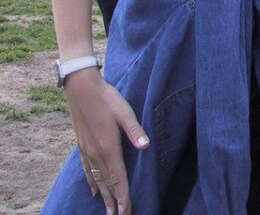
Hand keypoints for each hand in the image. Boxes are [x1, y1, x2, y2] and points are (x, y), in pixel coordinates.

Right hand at [65, 68, 148, 214]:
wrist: (81, 88)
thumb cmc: (106, 98)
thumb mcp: (124, 111)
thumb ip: (135, 130)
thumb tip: (146, 147)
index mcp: (108, 147)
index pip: (117, 178)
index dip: (122, 196)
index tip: (126, 211)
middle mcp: (96, 154)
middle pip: (106, 184)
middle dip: (114, 202)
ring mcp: (87, 151)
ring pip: (96, 180)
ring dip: (103, 196)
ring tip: (108, 211)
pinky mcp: (82, 146)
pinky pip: (87, 170)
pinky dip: (91, 183)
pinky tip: (93, 190)